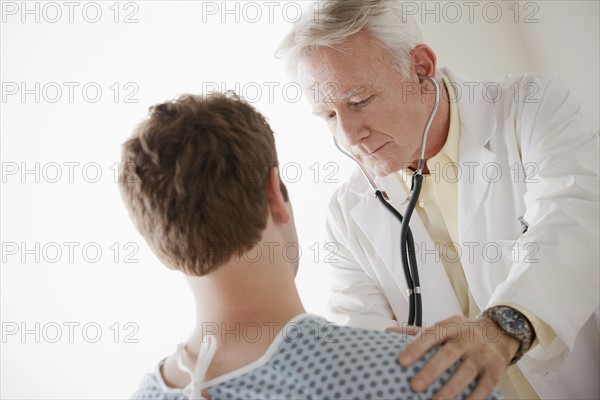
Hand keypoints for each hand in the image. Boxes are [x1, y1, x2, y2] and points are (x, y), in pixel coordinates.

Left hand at [387, 315, 518, 399]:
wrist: (499, 333)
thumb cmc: (463, 333)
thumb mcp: (443, 327)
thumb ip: (416, 332)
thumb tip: (389, 332)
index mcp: (451, 326)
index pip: (431, 335)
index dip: (416, 348)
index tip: (401, 362)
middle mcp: (467, 338)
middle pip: (449, 354)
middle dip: (431, 371)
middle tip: (415, 386)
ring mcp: (482, 354)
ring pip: (466, 372)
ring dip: (450, 388)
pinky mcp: (496, 369)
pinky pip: (485, 386)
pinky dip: (474, 398)